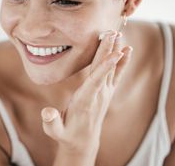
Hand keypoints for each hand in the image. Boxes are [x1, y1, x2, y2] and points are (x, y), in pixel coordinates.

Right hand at [41, 30, 132, 153]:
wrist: (82, 142)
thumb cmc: (65, 134)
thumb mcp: (54, 131)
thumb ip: (51, 122)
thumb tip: (47, 112)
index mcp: (85, 102)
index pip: (96, 82)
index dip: (105, 67)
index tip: (114, 53)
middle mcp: (98, 96)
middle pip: (104, 69)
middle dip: (108, 50)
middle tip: (113, 32)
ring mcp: (105, 93)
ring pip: (111, 68)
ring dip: (114, 50)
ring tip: (119, 33)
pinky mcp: (106, 92)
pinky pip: (116, 74)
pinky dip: (122, 62)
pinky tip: (127, 50)